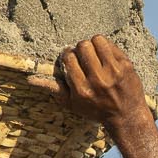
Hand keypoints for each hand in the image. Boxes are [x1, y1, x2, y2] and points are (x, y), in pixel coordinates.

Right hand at [27, 36, 151, 133]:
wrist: (127, 116)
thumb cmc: (96, 110)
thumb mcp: (73, 104)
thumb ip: (54, 89)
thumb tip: (30, 79)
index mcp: (82, 89)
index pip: (69, 57)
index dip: (68, 55)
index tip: (72, 58)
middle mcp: (97, 80)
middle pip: (82, 46)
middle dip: (81, 49)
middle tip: (84, 56)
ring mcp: (114, 72)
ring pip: (97, 40)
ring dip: (94, 44)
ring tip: (95, 54)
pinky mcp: (126, 65)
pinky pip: (111, 44)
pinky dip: (106, 48)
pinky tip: (107, 57)